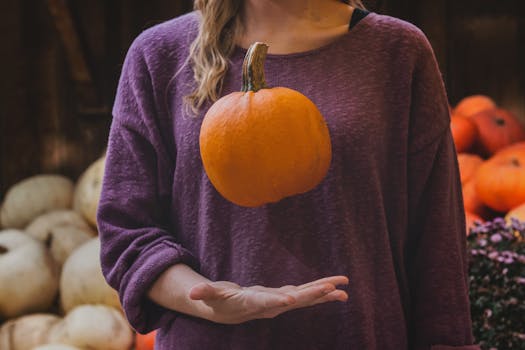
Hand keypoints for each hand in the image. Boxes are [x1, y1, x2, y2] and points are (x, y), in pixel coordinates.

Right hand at [189, 276, 348, 323]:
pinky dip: (321, 292)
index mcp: (254, 303)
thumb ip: (204, 292)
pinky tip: (337, 291)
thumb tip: (191, 292)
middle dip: (313, 295)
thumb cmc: (219, 302)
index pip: (267, 302)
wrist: (230, 313)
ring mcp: (280, 303)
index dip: (279, 300)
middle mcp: (272, 306)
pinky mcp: (285, 298)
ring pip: (305, 298)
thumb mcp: (210, 296)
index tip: (292, 298)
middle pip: (294, 300)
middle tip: (333, 290)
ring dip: (324, 294)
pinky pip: (306, 295)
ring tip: (344, 292)